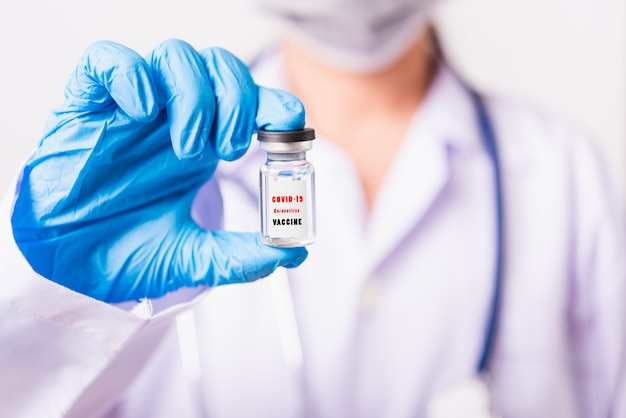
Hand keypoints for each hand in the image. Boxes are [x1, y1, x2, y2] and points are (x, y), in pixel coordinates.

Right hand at [11, 40, 306, 302]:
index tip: (288, 128)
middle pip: (222, 68)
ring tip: (188, 148)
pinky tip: (140, 112)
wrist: (67, 267)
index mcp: (204, 146)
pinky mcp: (87, 106)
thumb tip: (292, 250)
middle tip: (231, 148)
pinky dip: (131, 75)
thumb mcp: (191, 258)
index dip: (275, 103)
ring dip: (195, 95)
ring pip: (176, 56)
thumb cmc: (125, 251)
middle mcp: (173, 119)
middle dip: (238, 101)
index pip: (251, 101)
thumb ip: (239, 257)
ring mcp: (132, 109)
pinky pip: (107, 60)